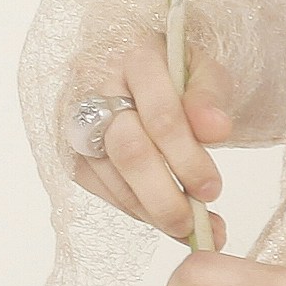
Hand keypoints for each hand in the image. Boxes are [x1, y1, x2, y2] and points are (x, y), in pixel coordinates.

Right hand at [61, 34, 230, 239]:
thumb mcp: (202, 71)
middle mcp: (96, 82)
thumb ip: (210, 97)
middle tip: (195, 224)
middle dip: (164, 195)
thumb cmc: (174, 71)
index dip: (187, 158)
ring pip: (109, 175)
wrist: (138, 68)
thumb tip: (217, 130)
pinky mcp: (68, 146)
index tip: (212, 190)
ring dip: (149, 211)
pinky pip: (98, 186)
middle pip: (128, 150)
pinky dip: (132, 208)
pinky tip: (159, 216)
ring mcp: (75, 116)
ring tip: (187, 229)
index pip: (161, 115)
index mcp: (136, 55)